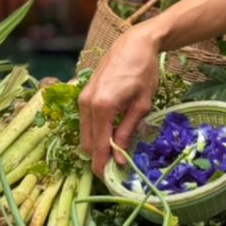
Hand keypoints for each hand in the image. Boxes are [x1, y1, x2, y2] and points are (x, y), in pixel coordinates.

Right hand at [79, 26, 159, 177]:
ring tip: (116, 152)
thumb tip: (119, 159)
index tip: (109, 180)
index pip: (98, 147)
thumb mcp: (142, 105)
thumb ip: (127, 132)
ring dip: (96, 145)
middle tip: (117, 168)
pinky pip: (86, 122)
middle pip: (87, 144)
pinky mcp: (83, 95)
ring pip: (84, 133)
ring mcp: (82, 99)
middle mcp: (86, 105)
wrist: (133, 44)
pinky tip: (111, 133)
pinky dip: (95, 131)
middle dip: (99, 158)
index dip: (102, 166)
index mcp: (102, 108)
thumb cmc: (143, 72)